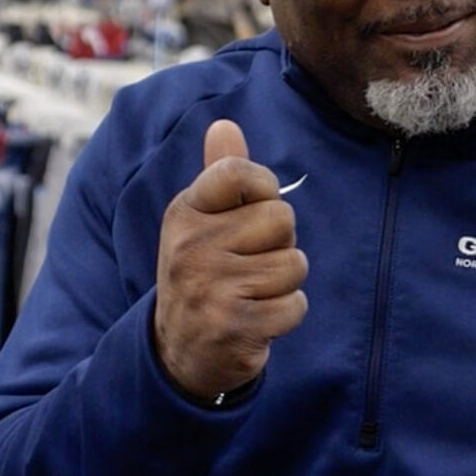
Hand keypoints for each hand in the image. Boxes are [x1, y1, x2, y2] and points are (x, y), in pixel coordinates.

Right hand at [152, 119, 308, 401]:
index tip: (253, 209)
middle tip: (249, 265)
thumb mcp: (201, 223)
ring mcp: (211, 287)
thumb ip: (220, 177)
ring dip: (284, 283)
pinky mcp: (234, 325)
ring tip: (252, 293)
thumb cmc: (204, 274)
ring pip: (293, 264)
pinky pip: (295, 305)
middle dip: (279, 244)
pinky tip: (257, 319)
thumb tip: (225, 124)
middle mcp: (192, 246)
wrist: (179, 350)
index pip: (239, 172)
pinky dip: (286, 315)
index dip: (264, 187)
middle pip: (282, 218)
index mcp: (185, 212)